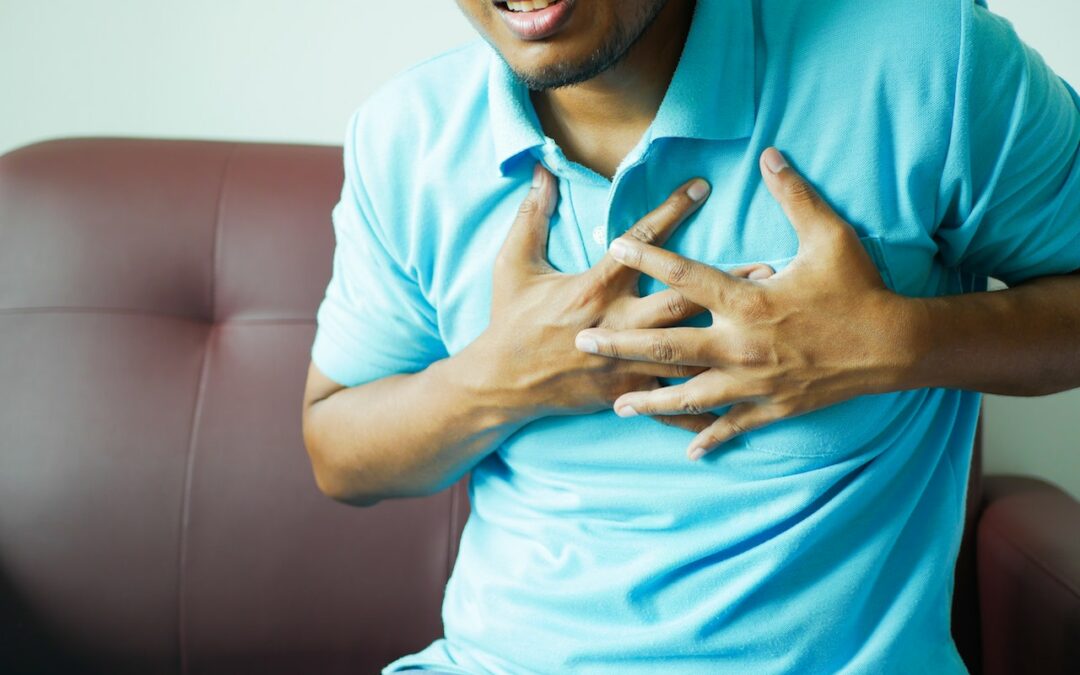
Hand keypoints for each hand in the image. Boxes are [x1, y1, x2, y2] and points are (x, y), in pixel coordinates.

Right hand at [468, 163, 771, 432]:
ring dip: (729, 338)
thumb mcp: (512, 264)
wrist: (499, 382)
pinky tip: (740, 402)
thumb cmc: (508, 320)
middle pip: (681, 302)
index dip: (671, 211)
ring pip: (686, 352)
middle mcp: (617, 325)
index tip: (701, 187)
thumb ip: (532, 217)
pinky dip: (704, 405)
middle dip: (725, 284)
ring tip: (766, 326)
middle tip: (767, 268)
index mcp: (593, 289)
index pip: (639, 244)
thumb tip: (542, 173)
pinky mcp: (625, 392)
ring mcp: (624, 363)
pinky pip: (670, 402)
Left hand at [573, 147, 911, 459]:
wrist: (894, 346)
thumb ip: (795, 195)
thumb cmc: (859, 288)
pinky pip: (732, 426)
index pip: (685, 276)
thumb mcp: (830, 236)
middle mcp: (741, 345)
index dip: (647, 257)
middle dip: (620, 345)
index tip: (613, 246)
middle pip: (666, 347)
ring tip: (617, 406)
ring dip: (650, 402)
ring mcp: (753, 382)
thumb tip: (771, 155)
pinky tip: (686, 451)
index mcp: (748, 301)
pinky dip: (709, 439)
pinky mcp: (771, 407)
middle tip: (582, 343)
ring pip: (688, 396)